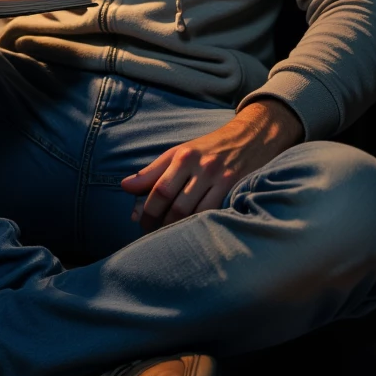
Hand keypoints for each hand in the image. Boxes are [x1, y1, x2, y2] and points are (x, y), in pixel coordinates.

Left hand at [121, 99, 303, 231]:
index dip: (146, 211)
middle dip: (160, 225)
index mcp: (182, 156)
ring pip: (194, 213)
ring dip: (178, 230)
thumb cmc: (209, 148)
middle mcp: (201, 166)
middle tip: (151, 236)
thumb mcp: (180, 153)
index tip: (138, 222)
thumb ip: (152, 171)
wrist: (251, 137)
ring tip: (169, 238)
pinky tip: (193, 233)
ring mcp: (220, 178)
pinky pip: (215, 214)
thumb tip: (124, 187)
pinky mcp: (236, 188)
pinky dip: (201, 226)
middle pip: (175, 205)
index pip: (158, 190)